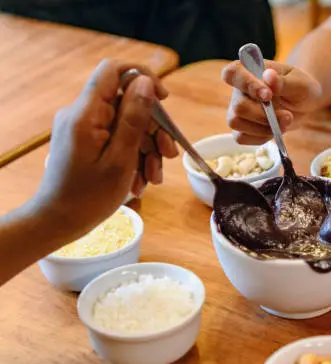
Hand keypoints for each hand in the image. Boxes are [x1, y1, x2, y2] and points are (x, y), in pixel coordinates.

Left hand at [33, 59, 177, 238]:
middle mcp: (83, 114)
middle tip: (169, 156)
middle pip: (128, 103)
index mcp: (86, 113)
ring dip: (147, 150)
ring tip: (153, 178)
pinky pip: (117, 139)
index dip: (143, 78)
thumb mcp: (121, 158)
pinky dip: (134, 157)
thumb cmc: (89, 196)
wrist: (58, 221)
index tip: (164, 100)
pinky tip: (141, 181)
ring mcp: (84, 128)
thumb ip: (134, 118)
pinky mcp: (87, 142)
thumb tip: (146, 82)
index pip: (113, 71)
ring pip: (127, 125)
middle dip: (153, 130)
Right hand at [222, 60, 322, 143]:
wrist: (304, 105)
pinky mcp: (242, 128)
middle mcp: (239, 90)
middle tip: (287, 115)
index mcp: (249, 71)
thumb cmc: (300, 88)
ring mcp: (238, 110)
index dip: (246, 84)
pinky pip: (241, 137)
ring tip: (284, 124)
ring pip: (236, 122)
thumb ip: (284, 81)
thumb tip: (269, 76)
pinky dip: (260, 137)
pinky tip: (274, 131)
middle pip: (238, 106)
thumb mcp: (299, 83)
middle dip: (263, 115)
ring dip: (262, 128)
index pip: (232, 73)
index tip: (268, 95)